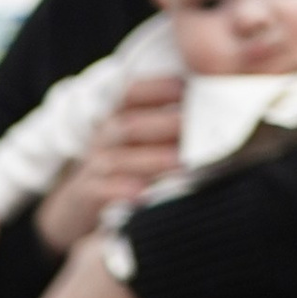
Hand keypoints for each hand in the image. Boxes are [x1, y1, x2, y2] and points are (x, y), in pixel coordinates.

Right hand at [34, 73, 181, 257]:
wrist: (79, 209)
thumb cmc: (125, 170)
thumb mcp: (142, 143)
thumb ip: (169, 129)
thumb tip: (217, 119)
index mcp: (119, 116)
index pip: (132, 92)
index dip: (159, 88)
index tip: (189, 89)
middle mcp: (104, 136)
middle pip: (131, 124)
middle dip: (165, 125)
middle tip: (198, 130)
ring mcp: (93, 165)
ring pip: (119, 158)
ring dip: (152, 160)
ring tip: (181, 164)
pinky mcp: (85, 194)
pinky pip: (101, 189)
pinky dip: (121, 191)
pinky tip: (143, 195)